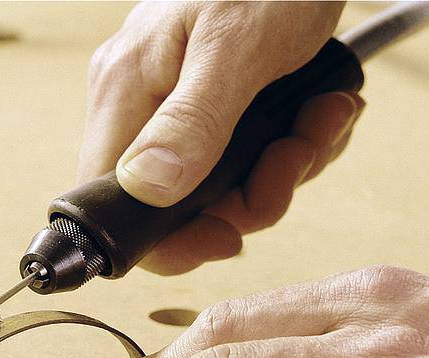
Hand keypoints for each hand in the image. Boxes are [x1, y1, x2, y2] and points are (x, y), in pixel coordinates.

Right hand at [78, 1, 363, 274]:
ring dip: (284, 168)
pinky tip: (318, 108)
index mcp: (126, 92)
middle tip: (293, 159)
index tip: (229, 235)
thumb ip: (192, 121)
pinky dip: (292, 146)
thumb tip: (145, 190)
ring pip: (222, 186)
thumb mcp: (239, 46)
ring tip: (319, 118)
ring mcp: (180, 105)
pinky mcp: (216, 104)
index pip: (110, 203)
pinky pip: (247, 157)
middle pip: (177, 205)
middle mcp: (142, 104)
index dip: (166, 240)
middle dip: (248, 198)